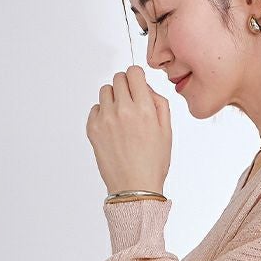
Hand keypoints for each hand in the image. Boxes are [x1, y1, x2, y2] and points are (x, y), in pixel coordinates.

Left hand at [86, 65, 171, 195]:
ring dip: (113, 98)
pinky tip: (112, 129)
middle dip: (125, 87)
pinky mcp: (93, 129)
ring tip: (121, 117)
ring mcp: (105, 119)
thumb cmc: (152, 163)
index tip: (137, 86)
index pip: (134, 72)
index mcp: (144, 109)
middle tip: (131, 104)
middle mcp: (123, 110)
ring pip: (105, 91)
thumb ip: (159, 103)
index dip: (137, 78)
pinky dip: (103, 113)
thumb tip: (145, 88)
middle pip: (118, 78)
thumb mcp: (167, 131)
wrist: (134, 188)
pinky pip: (95, 108)